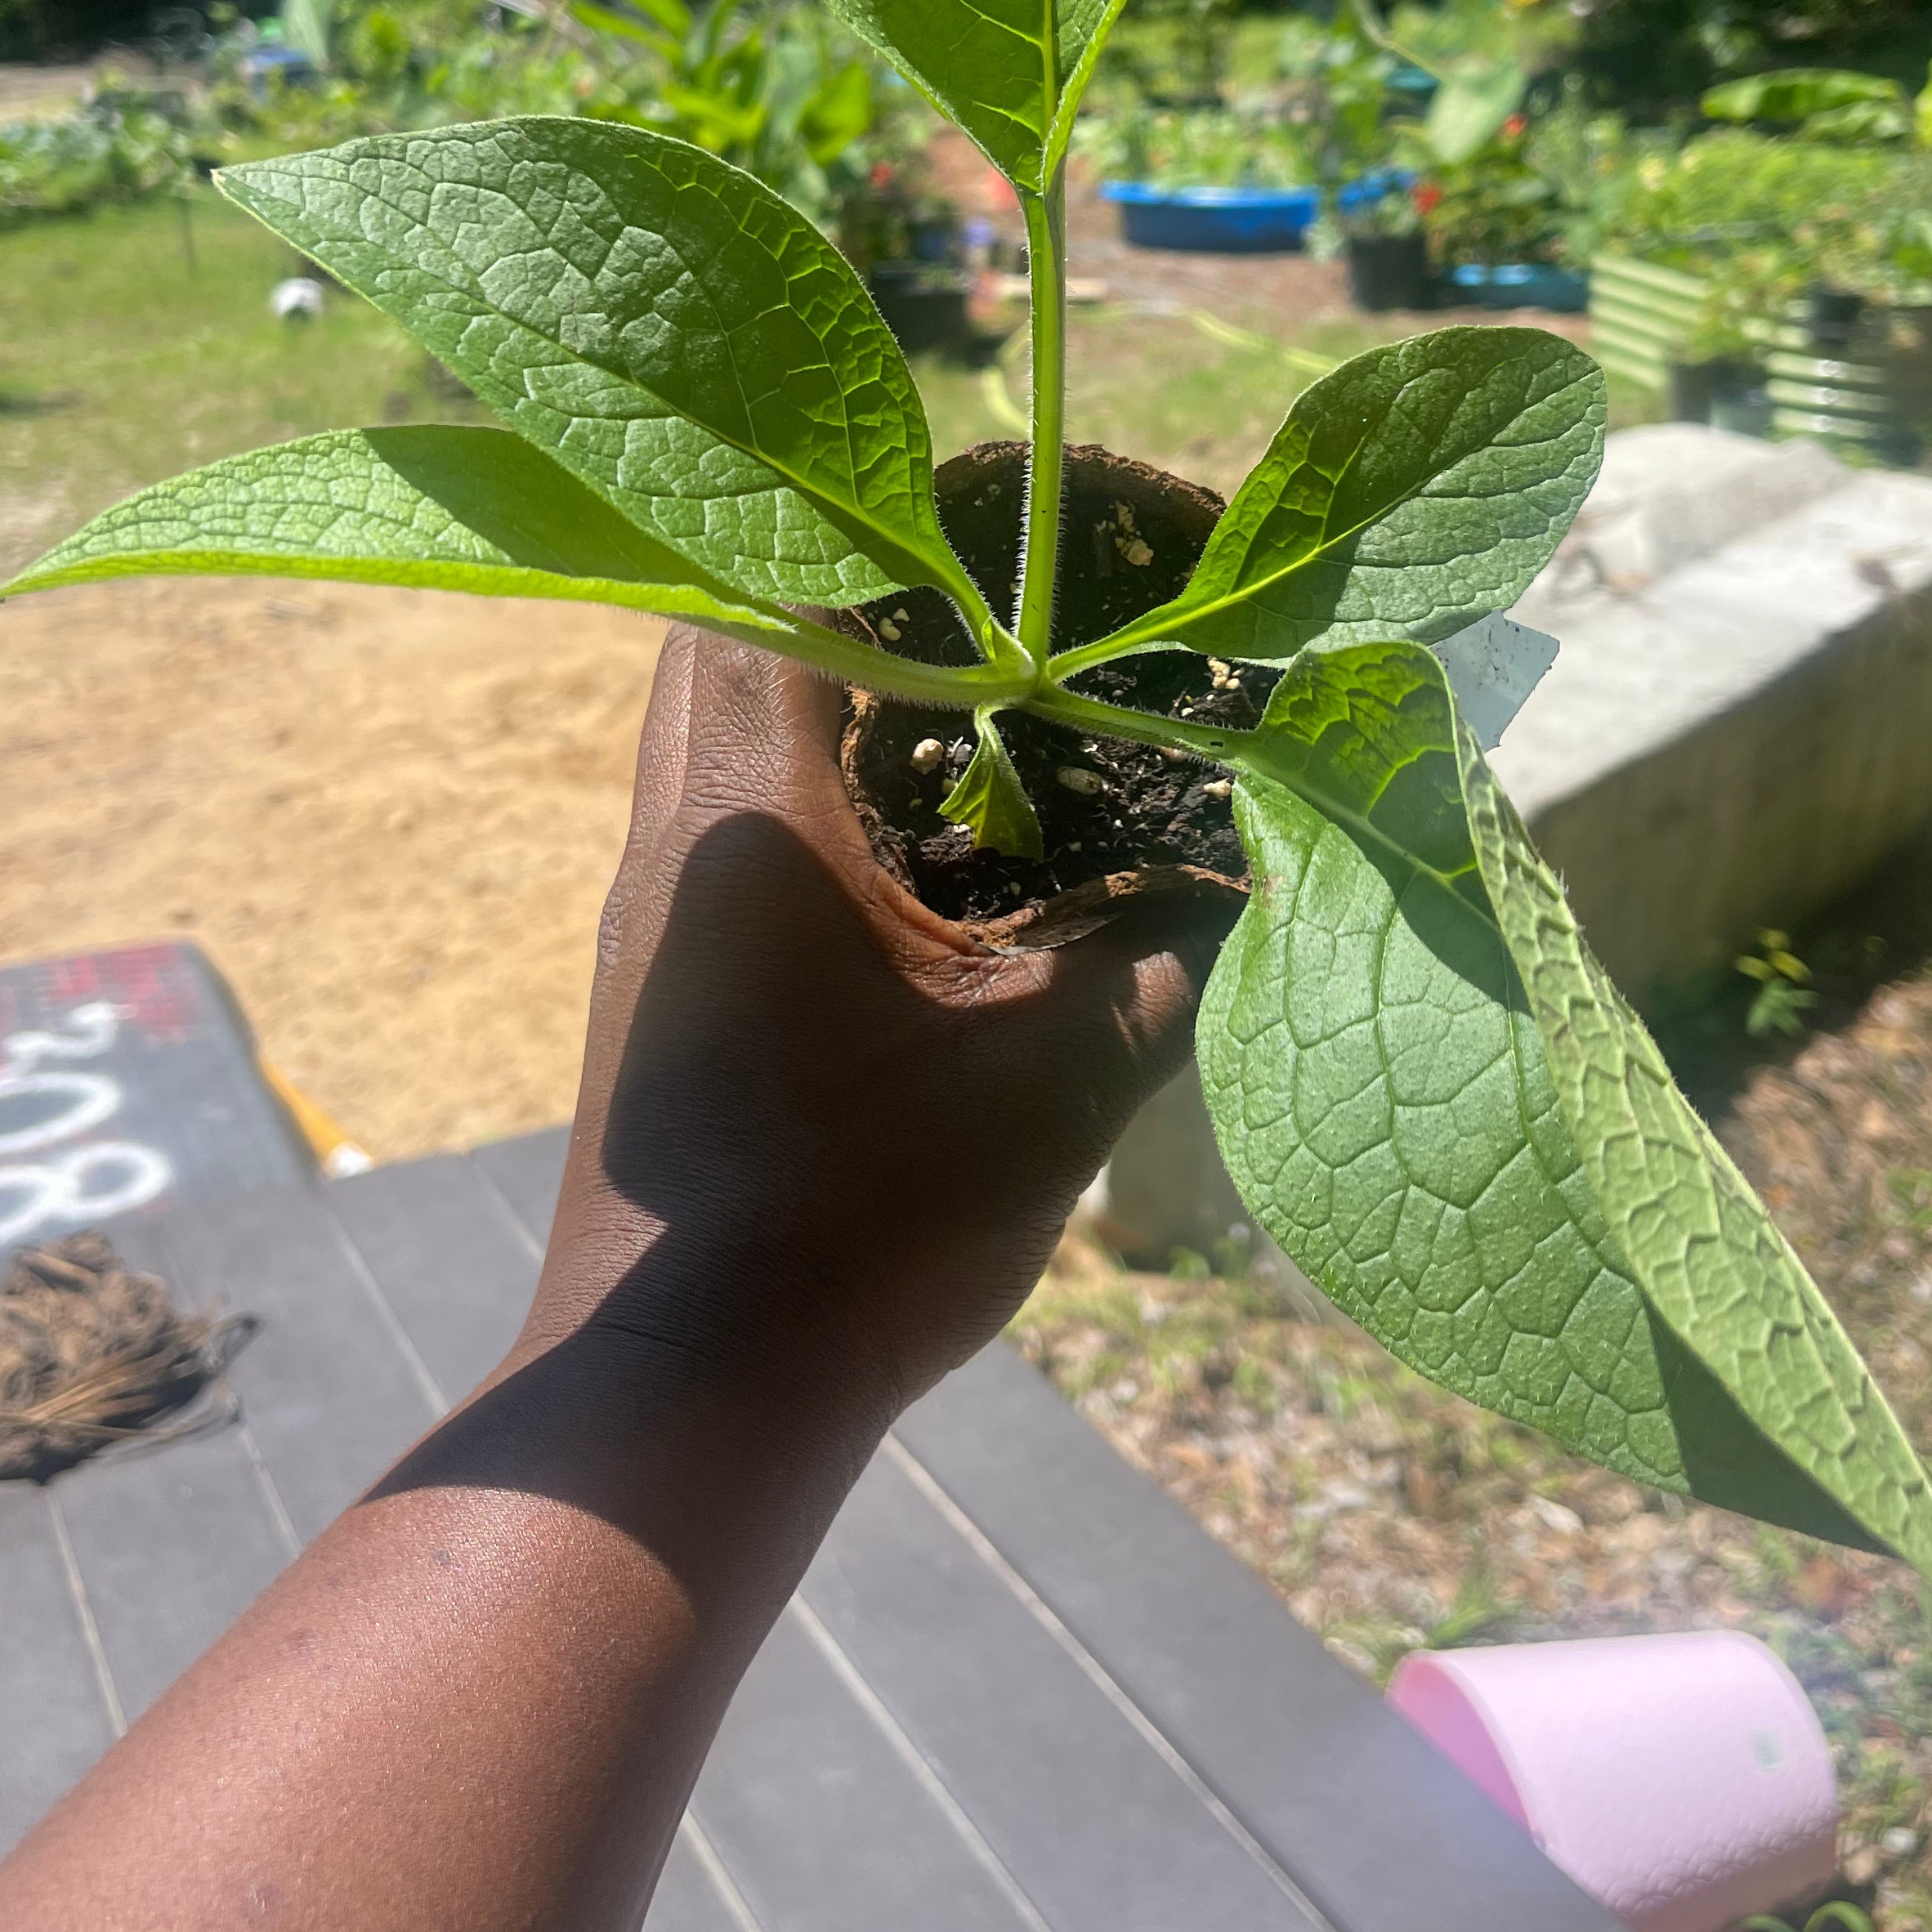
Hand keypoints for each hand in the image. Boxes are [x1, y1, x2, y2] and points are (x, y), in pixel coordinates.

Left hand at [522, 628, 1239, 1429]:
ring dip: (840, 704)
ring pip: (726, 730)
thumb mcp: (1058, 1073)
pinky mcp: (657, 977)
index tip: (1024, 548)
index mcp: (748, 806)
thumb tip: (1279, 864)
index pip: (789, 580)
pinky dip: (819, 795)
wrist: (688, 1392)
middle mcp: (673, 829)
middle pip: (739, 629)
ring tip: (983, 725)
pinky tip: (931, 859)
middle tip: (1006, 626)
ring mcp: (652, 907)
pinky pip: (729, 822)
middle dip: (869, 602)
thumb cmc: (863, 1216)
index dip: (907, 539)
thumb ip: (1174, 952)